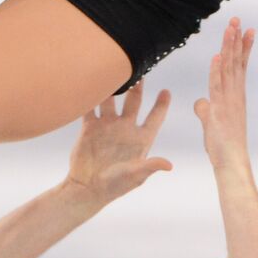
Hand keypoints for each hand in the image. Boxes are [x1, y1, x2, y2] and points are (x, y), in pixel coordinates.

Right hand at [64, 81, 172, 204]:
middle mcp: (125, 129)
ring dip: (113, 86)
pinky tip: (90, 82)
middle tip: (140, 69)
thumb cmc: (115, 186)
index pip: (155, 117)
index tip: (166, 91)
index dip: (161, 104)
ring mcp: (107, 126)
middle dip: (137, 85)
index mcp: (140, 139)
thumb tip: (169, 165)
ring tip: (114, 68)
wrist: (87, 188)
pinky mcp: (89, 127)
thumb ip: (150, 166)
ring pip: (112, 99)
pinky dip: (90, 95)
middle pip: (134, 101)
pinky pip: (90, 107)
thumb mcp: (135, 176)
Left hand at [194, 18, 254, 170]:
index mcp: (234, 96)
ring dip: (228, 48)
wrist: (231, 162)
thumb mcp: (211, 123)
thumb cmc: (222, 145)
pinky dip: (217, 71)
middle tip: (238, 20)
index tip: (246, 29)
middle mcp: (234, 95)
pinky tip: (217, 56)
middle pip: (235, 62)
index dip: (242, 47)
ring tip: (231, 28)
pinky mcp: (220, 109)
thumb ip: (206, 109)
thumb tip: (199, 102)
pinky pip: (217, 86)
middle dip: (236, 39)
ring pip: (228, 69)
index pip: (239, 66)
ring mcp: (228, 101)